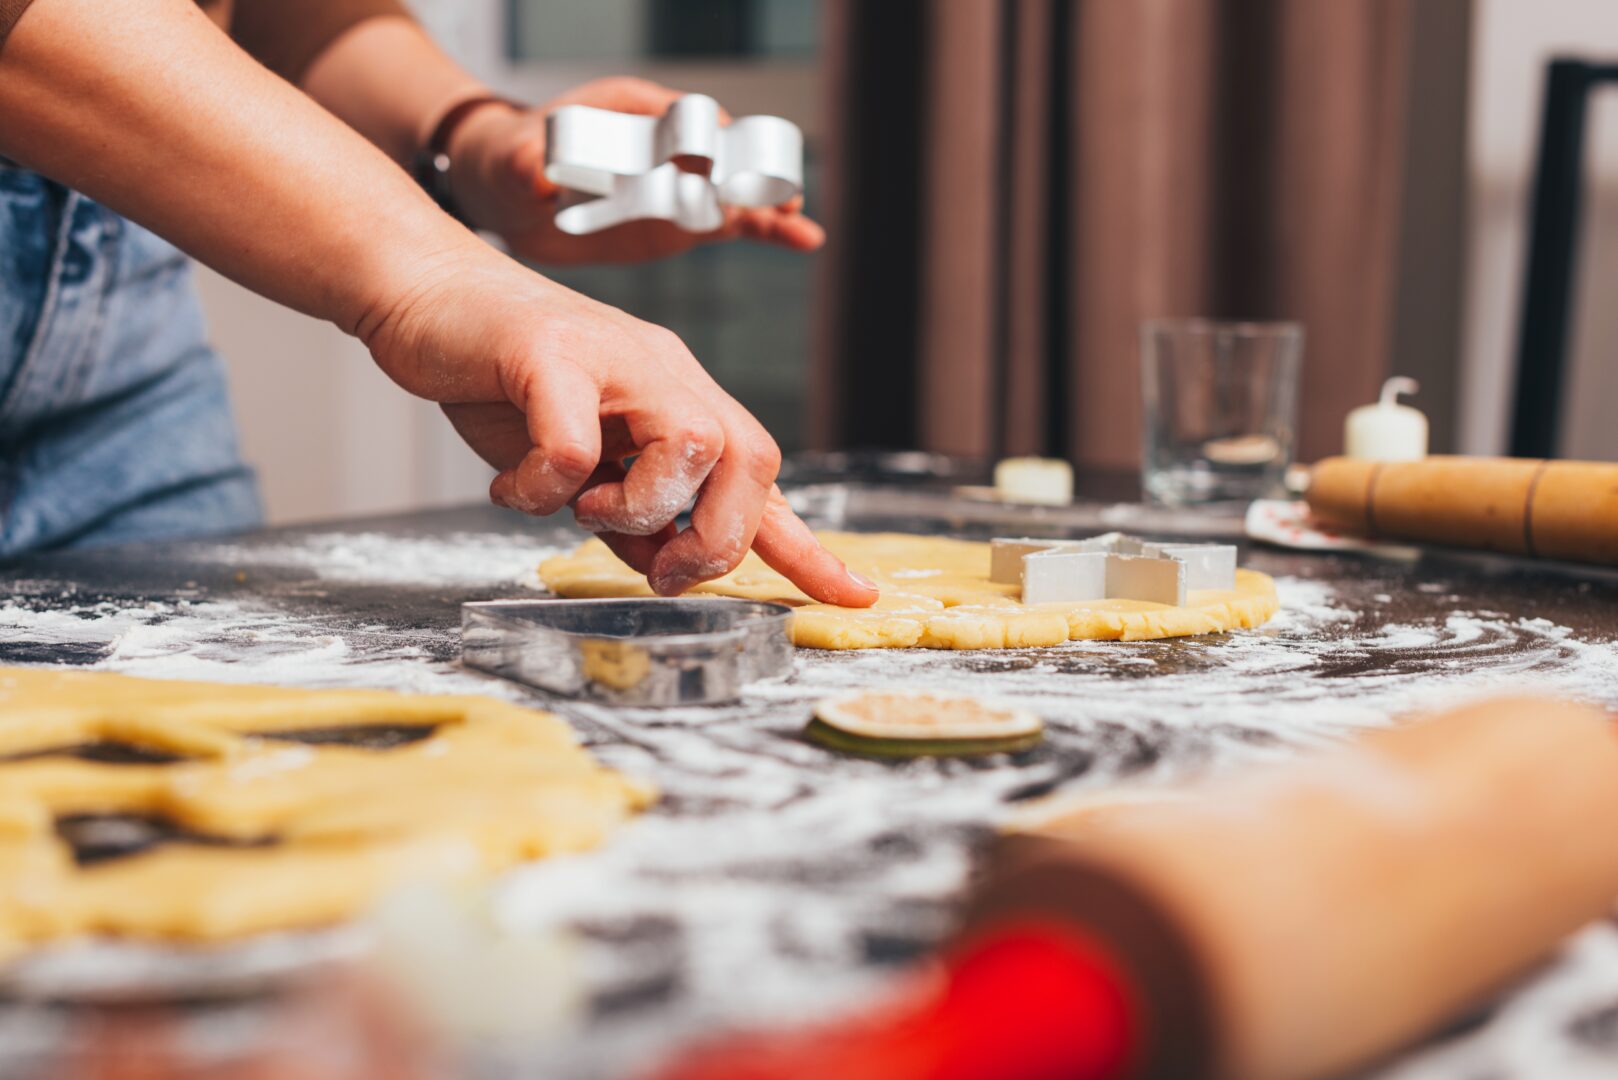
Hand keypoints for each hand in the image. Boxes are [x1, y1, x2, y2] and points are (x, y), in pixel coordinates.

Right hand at [358, 248, 877, 606]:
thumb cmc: (505, 384)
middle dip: (716, 537)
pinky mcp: (550, 353)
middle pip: (751, 457)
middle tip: (662, 568)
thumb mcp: (584, 465)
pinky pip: (572, 448)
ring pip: (688, 448)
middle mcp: (666, 372)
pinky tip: (510, 483)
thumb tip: (669, 565)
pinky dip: (540, 488)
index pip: (761, 477)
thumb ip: (632, 512)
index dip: (807, 546)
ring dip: (633, 508)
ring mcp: (615, 358)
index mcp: (681, 400)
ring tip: (576, 506)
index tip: (853, 596)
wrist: (427, 296)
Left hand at [446, 77, 824, 263]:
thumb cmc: (513, 161)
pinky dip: (765, 229)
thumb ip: (528, 163)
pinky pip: (730, 222)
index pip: (682, 116)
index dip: (704, 137)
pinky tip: (804, 240)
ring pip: (735, 189)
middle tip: (778, 196)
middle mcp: (666, 143)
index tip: (719, 160)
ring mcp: (678, 182)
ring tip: (800, 226)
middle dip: (750, 173)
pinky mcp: (681, 218)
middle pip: (721, 151)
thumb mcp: (515, 159)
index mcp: (633, 110)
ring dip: (769, 204)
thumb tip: (539, 173)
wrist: (512, 195)